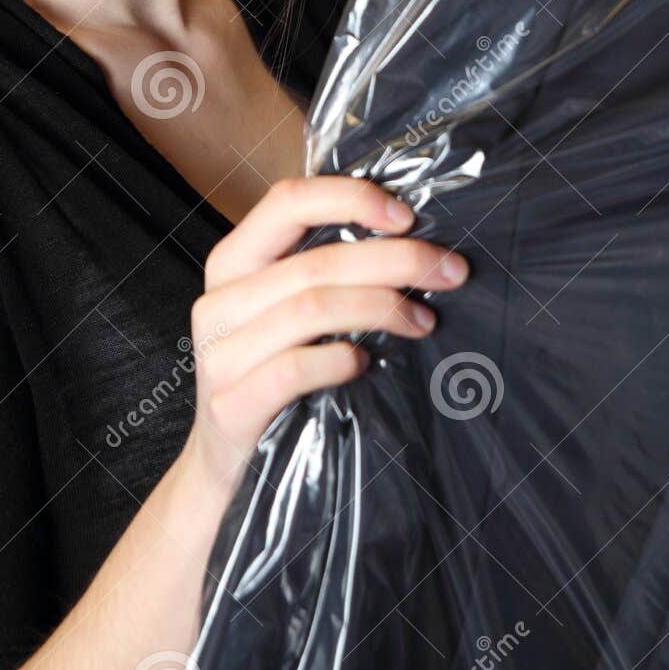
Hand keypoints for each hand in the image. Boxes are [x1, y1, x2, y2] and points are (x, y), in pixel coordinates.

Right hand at [177, 174, 468, 495]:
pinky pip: (294, 368)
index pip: (287, 201)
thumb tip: (410, 238)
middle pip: (315, 261)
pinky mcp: (229, 405)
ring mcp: (219, 354)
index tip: (408, 216)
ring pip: (311, 308)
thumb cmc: (270, 379)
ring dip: (381, 308)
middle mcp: (219, 301)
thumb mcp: (282, 315)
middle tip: (449, 271)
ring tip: (425, 321)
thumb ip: (320, 274)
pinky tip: (366, 364)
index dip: (350, 198)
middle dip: (395, 260)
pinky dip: (339, 359)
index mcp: (234, 262)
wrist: (225, 471)